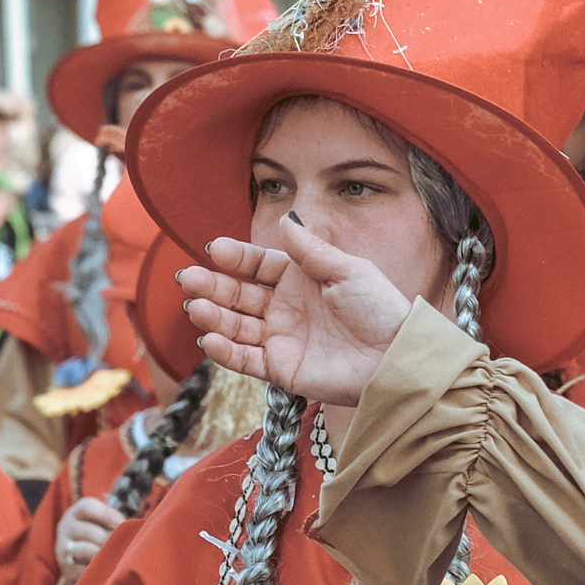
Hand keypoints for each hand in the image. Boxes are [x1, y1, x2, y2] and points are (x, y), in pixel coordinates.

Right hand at [54, 496, 122, 584]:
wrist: (77, 557)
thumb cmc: (101, 533)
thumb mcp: (104, 522)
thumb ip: (117, 523)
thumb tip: (141, 528)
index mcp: (77, 512)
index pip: (88, 507)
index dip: (107, 514)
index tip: (123, 523)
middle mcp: (66, 528)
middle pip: (88, 531)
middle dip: (109, 539)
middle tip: (125, 545)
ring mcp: (63, 548)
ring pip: (83, 550)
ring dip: (103, 555)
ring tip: (118, 559)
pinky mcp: (66, 568)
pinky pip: (82, 569)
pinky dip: (98, 571)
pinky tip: (110, 572)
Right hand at [177, 212, 410, 406]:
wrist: (396, 358)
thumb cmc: (380, 311)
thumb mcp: (348, 271)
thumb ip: (312, 249)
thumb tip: (287, 215)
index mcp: (301, 280)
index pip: (258, 265)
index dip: (237, 258)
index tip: (215, 249)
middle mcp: (286, 308)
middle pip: (239, 294)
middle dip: (213, 286)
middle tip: (188, 278)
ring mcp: (282, 339)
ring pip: (236, 326)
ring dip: (213, 317)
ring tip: (196, 307)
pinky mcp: (283, 369)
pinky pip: (246, 360)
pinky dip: (226, 352)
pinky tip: (210, 339)